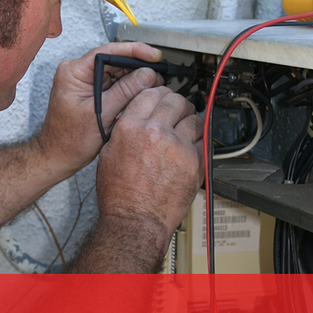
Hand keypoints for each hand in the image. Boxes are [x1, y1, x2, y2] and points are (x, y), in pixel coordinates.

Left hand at [37, 42, 164, 174]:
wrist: (58, 156)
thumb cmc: (69, 140)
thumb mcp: (102, 114)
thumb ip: (125, 92)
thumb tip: (146, 74)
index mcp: (73, 72)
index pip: (107, 52)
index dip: (133, 51)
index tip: (153, 56)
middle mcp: (77, 72)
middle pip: (113, 60)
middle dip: (137, 67)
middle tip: (158, 76)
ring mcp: (84, 81)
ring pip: (116, 72)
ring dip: (135, 78)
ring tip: (153, 86)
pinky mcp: (90, 91)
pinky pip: (113, 83)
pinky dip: (128, 88)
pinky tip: (141, 93)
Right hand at [96, 86, 203, 242]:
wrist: (136, 220)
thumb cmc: (119, 194)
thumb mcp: (108, 154)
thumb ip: (124, 131)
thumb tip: (135, 119)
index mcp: (130, 127)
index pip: (150, 93)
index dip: (158, 93)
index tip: (162, 96)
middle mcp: (154, 132)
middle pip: (175, 100)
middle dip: (178, 102)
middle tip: (179, 108)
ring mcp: (177, 146)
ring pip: (193, 118)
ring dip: (190, 120)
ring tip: (187, 127)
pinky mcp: (194, 161)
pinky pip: (203, 140)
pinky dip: (198, 141)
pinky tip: (191, 146)